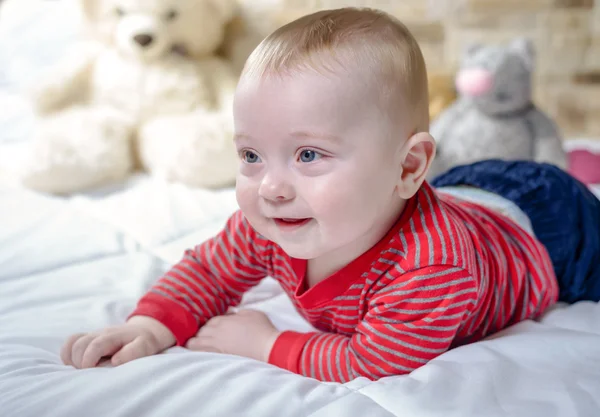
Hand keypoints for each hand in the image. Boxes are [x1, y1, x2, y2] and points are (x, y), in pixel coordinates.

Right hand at [60, 316, 175, 368]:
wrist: (144, 329)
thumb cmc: (144, 340)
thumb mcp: (146, 345)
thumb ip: (134, 351)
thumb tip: (115, 361)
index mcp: (114, 335)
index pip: (96, 344)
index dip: (89, 358)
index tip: (90, 371)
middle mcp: (101, 333)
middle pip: (80, 343)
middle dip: (79, 361)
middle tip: (89, 373)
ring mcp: (93, 335)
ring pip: (72, 342)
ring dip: (72, 358)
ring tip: (83, 370)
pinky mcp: (88, 339)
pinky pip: (71, 342)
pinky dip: (68, 354)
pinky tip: (76, 365)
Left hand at [186, 310, 278, 362]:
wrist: (267, 347)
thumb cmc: (262, 329)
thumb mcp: (251, 313)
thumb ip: (238, 312)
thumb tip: (231, 313)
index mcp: (224, 320)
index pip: (210, 320)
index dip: (210, 324)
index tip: (213, 328)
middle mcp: (217, 331)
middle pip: (201, 330)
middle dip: (201, 333)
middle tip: (204, 337)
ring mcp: (216, 345)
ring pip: (195, 342)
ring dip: (194, 343)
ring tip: (194, 346)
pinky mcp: (218, 356)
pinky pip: (199, 354)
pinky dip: (195, 353)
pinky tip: (194, 355)